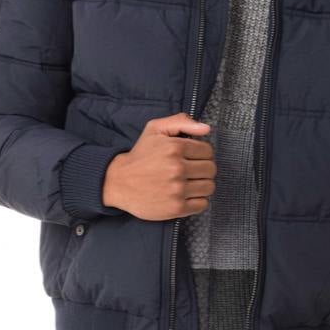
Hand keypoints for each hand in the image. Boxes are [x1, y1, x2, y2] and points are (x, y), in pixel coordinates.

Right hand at [101, 114, 215, 219]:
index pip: (207, 151)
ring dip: (202, 185)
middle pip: (210, 169)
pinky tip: (186, 196)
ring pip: (209, 187)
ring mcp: (177, 190)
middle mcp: (177, 168)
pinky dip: (198, 201)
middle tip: (191, 171)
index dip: (202, 154)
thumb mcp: (155, 129)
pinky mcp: (176, 208)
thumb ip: (181, 122)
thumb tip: (206, 128)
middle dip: (203, 169)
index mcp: (175, 148)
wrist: (119, 182)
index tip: (192, 158)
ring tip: (189, 183)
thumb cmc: (140, 155)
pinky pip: (202, 204)